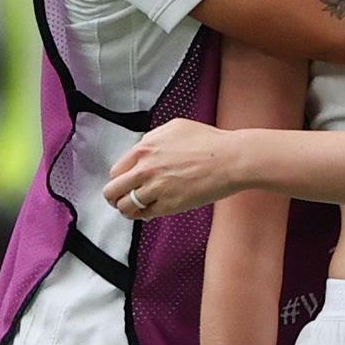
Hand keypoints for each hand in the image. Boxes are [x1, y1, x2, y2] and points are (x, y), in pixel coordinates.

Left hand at [105, 118, 248, 217]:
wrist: (231, 159)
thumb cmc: (209, 142)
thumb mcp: (174, 128)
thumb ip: (152, 139)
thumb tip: (143, 150)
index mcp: (144, 149)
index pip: (116, 171)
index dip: (119, 180)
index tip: (124, 185)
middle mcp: (145, 169)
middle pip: (113, 191)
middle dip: (115, 197)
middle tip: (122, 200)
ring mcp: (156, 189)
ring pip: (126, 207)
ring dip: (128, 209)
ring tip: (135, 209)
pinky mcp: (169, 205)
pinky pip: (145, 215)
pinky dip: (143, 216)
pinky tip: (149, 213)